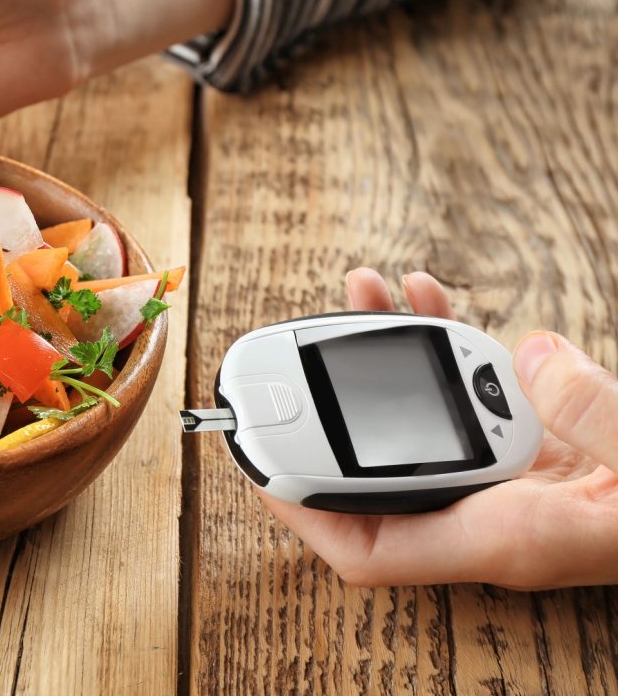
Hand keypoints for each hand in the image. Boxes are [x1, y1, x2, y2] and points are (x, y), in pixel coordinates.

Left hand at [259, 268, 617, 587]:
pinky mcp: (536, 432)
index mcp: (499, 539)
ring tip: (357, 291)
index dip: (304, 510)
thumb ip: (578, 426)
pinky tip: (425, 293)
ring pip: (415, 410)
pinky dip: (441, 336)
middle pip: (376, 463)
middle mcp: (489, 507)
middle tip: (289, 357)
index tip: (259, 462)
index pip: (370, 546)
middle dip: (328, 404)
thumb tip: (525, 363)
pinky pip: (467, 385)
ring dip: (379, 350)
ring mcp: (508, 467)